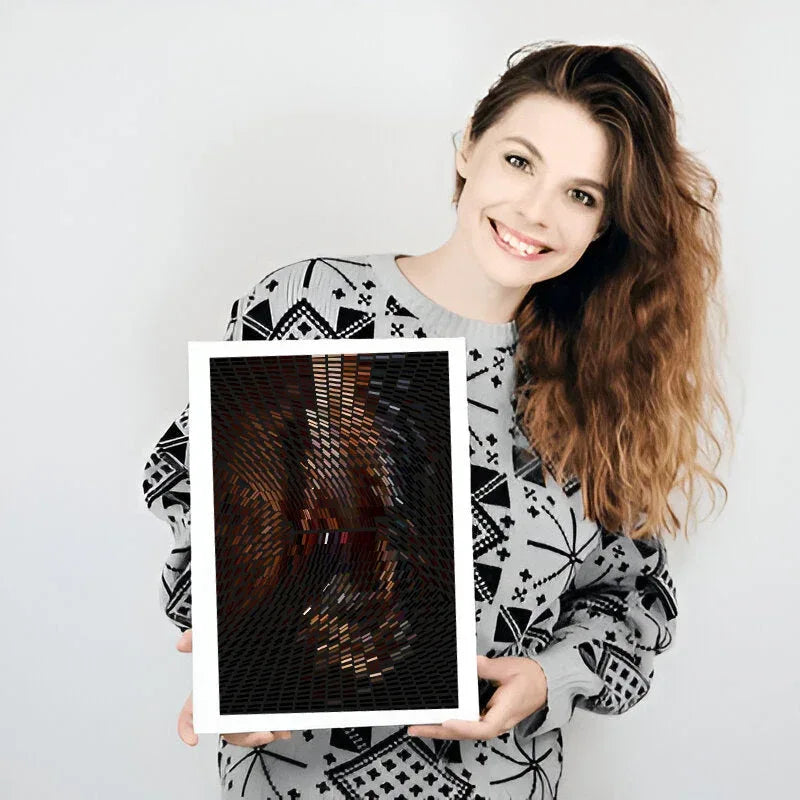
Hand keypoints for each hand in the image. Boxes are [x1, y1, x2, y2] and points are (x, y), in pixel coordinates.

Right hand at [175, 628, 292, 746]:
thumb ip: (200, 638)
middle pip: (226, 730)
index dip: (187, 727)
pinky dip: (274, 730)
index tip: (192, 738)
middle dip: (242, 736)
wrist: (269, 639)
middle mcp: (225, 704)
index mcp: (210, 692)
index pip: (192, 713)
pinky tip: (283, 728)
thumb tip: (182, 643)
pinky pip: (263, 726)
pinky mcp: (261, 708)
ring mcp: (243, 708)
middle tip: (260, 733)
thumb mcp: (220, 639)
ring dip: (260, 735)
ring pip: (245, 732)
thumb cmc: (240, 644)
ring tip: (276, 731)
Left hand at [407, 654, 547, 740]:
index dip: (463, 726)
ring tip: (419, 725)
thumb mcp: (508, 668)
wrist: (545, 683)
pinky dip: (451, 724)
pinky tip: (437, 720)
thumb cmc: (531, 678)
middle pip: (466, 733)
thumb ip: (486, 667)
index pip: (483, 727)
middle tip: (416, 726)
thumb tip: (469, 661)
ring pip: (465, 732)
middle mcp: (498, 722)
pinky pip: (468, 725)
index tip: (446, 721)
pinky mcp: (489, 718)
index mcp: (505, 712)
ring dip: (442, 729)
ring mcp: (493, 722)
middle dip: (439, 731)